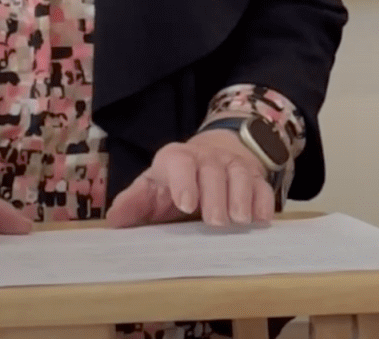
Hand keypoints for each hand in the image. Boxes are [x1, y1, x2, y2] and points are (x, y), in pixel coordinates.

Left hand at [106, 129, 273, 229]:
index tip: (186, 204)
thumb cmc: (175, 181)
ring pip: (240, 175)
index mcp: (177, 159)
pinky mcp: (254, 178)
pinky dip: (264, 202)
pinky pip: (262, 186)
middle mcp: (207, 159)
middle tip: (216, 222)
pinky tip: (262, 219)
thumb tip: (114, 219)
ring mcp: (233, 166)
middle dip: (215, 195)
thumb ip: (135, 202)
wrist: (211, 157)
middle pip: (213, 170)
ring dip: (241, 198)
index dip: (183, 181)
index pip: (180, 162)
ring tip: (240, 221)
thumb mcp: (152, 187)